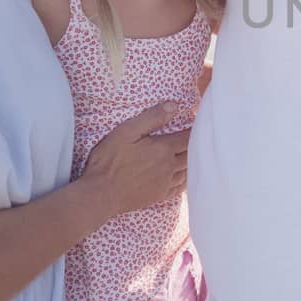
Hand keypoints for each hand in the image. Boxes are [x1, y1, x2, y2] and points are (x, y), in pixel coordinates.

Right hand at [81, 101, 188, 217]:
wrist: (100, 194)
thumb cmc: (109, 160)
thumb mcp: (126, 132)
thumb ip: (151, 118)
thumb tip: (174, 106)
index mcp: (163, 149)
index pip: (188, 137)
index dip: (195, 128)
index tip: (197, 122)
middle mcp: (169, 166)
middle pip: (191, 154)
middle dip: (196, 144)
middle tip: (199, 137)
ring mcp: (165, 183)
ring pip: (188, 171)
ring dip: (192, 161)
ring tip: (194, 154)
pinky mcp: (159, 195)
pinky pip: (180, 187)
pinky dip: (186, 179)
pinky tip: (184, 176)